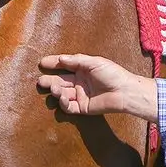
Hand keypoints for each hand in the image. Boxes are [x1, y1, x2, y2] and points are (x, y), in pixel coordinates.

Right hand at [37, 54, 157, 121]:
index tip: (42, 63)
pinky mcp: (82, 107)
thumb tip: (61, 58)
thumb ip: (77, 60)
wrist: (124, 91)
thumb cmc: (112, 73)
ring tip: (54, 89)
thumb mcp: (94, 62)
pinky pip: (69, 107)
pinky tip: (63, 98)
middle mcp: (79, 82)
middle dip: (50, 80)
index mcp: (82, 69)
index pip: (64, 65)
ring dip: (56, 91)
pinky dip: (64, 104)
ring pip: (63, 94)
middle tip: (41, 81)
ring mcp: (80, 95)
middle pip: (60, 81)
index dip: (53, 63)